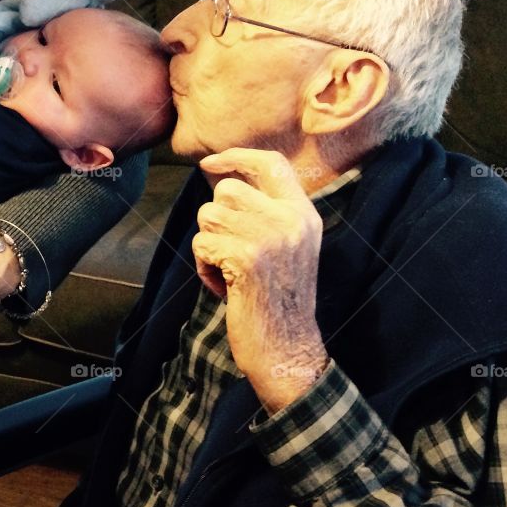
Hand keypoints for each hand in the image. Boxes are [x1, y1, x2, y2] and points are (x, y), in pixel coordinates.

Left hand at [192, 148, 326, 413]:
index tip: (209, 164)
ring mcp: (270, 238)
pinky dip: (204, 268)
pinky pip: (202, 245)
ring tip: (230, 272)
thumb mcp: (286, 247)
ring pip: (209, 216)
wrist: (288, 349)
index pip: (271, 163)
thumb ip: (265, 212)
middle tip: (230, 252)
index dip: (237, 156)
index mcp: (304, 214)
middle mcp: (291, 220)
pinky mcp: (247, 259)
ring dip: (208, 246)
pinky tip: (225, 288)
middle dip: (215, 219)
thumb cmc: (277, 299)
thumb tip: (219, 177)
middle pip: (226, 190)